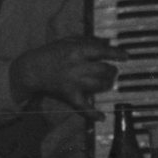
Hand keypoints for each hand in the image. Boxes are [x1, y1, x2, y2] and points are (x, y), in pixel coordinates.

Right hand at [9, 36, 128, 118]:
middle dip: (112, 70)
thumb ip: (88, 40)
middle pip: (105, 70)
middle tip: (113, 70)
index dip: (117, 54)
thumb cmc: (51, 53)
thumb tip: (107, 42)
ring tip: (108, 82)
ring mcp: (74, 82)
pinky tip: (102, 117)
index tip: (125, 56)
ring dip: (108, 84)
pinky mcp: (70, 95)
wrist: (31, 70)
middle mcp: (78, 66)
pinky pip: (84, 107)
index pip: (102, 52)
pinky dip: (93, 113)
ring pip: (100, 85)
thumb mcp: (68, 41)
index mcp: (77, 51)